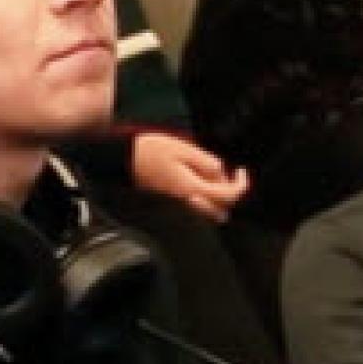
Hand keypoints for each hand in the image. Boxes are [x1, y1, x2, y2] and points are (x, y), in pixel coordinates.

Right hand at [131, 131, 250, 220]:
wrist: (121, 159)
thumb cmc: (149, 151)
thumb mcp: (184, 149)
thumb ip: (207, 163)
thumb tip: (223, 173)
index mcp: (192, 189)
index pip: (228, 196)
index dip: (241, 184)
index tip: (241, 172)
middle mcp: (186, 204)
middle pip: (221, 211)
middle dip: (228, 195)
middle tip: (227, 176)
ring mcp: (177, 207)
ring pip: (207, 214)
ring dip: (216, 200)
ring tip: (209, 177)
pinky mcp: (169, 206)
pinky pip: (194, 211)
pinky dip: (203, 201)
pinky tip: (195, 182)